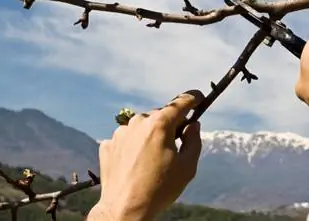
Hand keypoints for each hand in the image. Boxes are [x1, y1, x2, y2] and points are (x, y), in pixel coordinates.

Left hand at [88, 90, 204, 220]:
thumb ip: (194, 140)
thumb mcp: (187, 166)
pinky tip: (136, 164)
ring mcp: (120, 133)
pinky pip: (127, 139)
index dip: (193, 98)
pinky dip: (134, 146)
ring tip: (153, 161)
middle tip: (177, 144)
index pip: (181, 102)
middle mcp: (138, 122)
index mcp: (160, 124)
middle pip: (161, 116)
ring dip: (151, 136)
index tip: (200, 98)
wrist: (124, 210)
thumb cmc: (159, 189)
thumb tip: (193, 125)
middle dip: (171, 125)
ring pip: (142, 127)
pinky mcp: (108, 145)